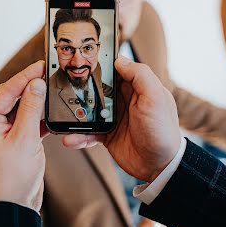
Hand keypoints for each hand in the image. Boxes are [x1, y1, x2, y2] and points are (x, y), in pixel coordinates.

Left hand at [0, 61, 47, 211]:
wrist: (13, 207)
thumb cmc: (11, 180)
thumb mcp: (24, 139)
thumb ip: (31, 108)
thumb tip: (36, 85)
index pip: (6, 90)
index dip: (25, 77)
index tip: (41, 66)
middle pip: (12, 97)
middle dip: (31, 87)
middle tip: (49, 74)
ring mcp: (0, 134)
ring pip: (20, 109)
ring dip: (36, 103)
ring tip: (53, 91)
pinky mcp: (12, 142)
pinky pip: (25, 123)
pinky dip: (38, 119)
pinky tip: (51, 114)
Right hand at [63, 57, 181, 181]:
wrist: (160, 166)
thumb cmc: (162, 130)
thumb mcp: (155, 98)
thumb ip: (140, 76)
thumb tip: (120, 60)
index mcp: (138, 88)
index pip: (118, 70)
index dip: (103, 65)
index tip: (84, 60)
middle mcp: (125, 101)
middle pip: (99, 88)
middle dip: (82, 87)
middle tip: (65, 85)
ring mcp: (115, 118)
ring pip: (90, 111)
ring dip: (77, 113)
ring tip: (62, 114)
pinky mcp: (108, 136)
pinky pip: (89, 133)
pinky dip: (79, 135)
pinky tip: (70, 138)